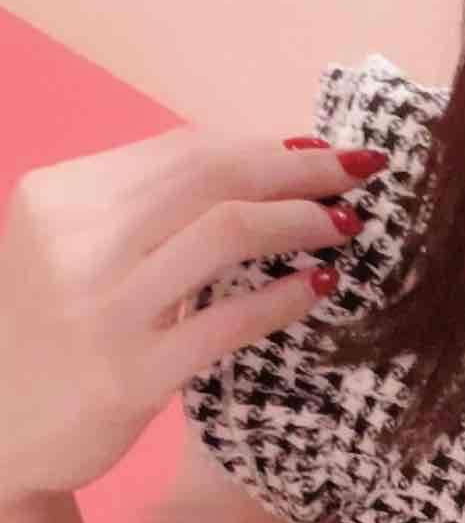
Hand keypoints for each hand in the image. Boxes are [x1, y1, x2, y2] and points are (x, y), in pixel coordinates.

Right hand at [0, 124, 384, 505]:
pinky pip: (226, 323)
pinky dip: (284, 298)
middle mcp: (78, 239)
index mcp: (63, 195)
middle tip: (359, 170)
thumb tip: (249, 170)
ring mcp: (104, 308)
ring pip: (224, 233)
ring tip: (346, 226)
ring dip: (301, 220)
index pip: (183, 151)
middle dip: (299, 168)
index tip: (319, 151)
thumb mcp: (68, 251)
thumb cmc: (48, 336)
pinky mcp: (130, 376)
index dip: (263, 146)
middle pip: (212, 176)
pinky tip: (321, 287)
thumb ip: (137, 212)